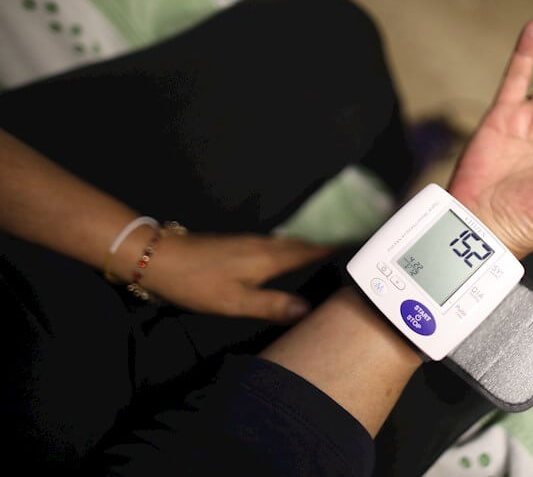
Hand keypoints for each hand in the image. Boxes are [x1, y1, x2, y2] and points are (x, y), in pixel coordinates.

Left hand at [139, 233, 330, 320]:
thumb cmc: (198, 283)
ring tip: (323, 258)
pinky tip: (286, 260)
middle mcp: (264, 245)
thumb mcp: (235, 301)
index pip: (309, 251)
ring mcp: (250, 242)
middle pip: (301, 244)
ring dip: (307, 248)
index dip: (332, 250)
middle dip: (324, 248)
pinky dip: (289, 250)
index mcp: (268, 258)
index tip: (355, 249)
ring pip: (287, 244)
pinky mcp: (238, 244)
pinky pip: (275, 245)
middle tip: (346, 254)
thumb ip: (272, 305)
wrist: (159, 259)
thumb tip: (308, 309)